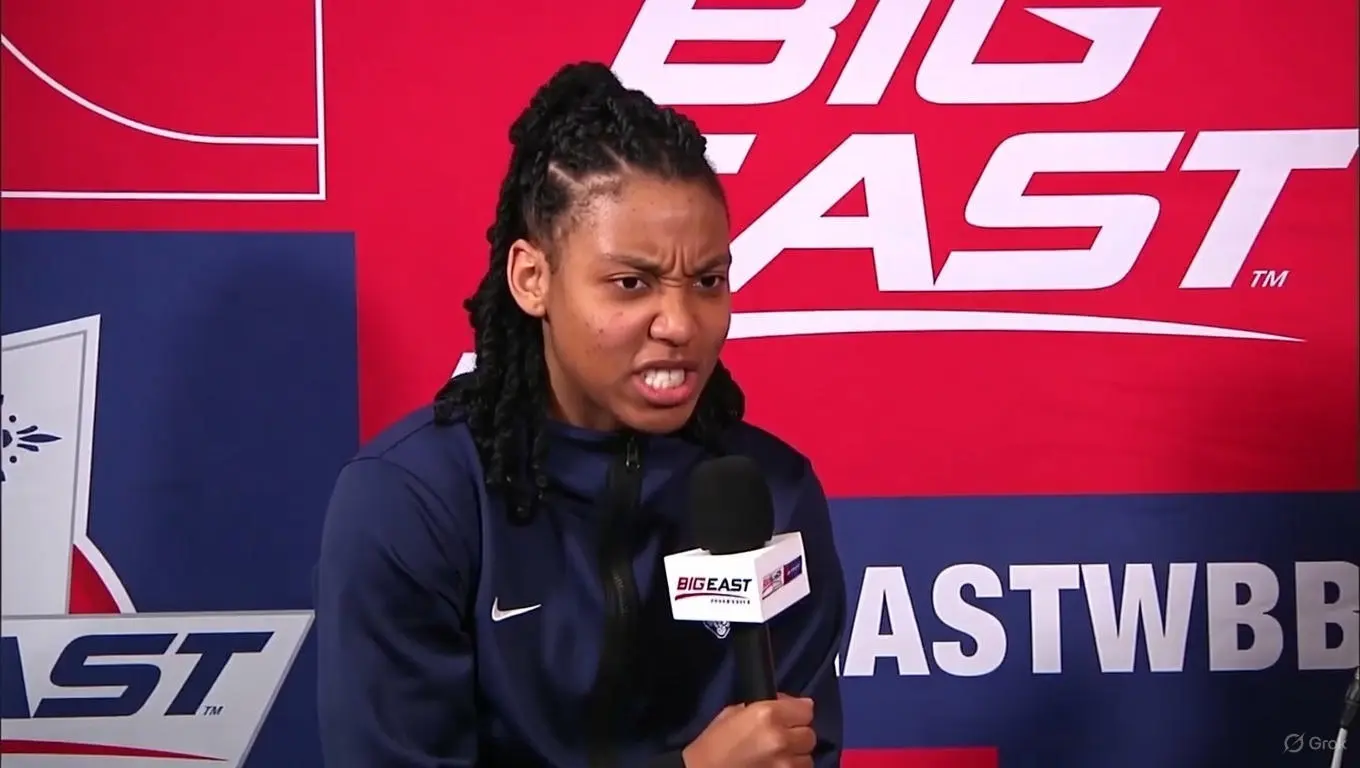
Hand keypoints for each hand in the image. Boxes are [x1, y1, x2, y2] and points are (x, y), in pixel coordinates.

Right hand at [682, 694, 816, 767]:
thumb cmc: (714, 742)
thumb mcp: (735, 713)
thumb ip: (765, 707)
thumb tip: (787, 705)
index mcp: (768, 715)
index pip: (807, 710)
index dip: (798, 712)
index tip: (792, 715)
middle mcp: (781, 739)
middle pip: (810, 735)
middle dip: (798, 734)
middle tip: (783, 737)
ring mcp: (785, 765)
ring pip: (807, 758)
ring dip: (796, 756)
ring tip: (778, 756)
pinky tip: (776, 766)